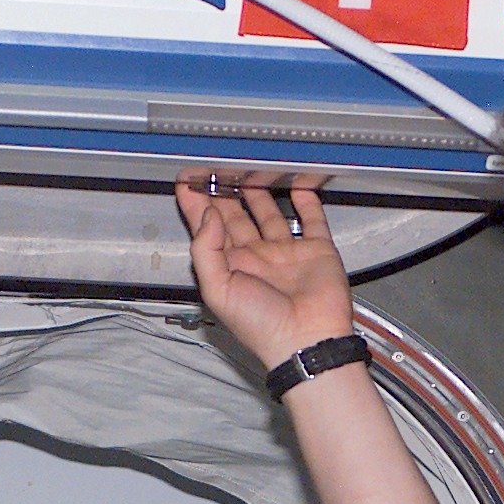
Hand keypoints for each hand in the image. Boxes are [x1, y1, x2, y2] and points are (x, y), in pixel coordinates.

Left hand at [176, 174, 356, 373]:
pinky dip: (306, 199)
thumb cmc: (261, 326)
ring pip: (269, 212)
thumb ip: (207, 250)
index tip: (187, 177)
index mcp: (230, 267)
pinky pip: (311, 219)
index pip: (207, 227)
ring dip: (259, 190)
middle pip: (236, 214)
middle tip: (216, 164)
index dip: (196, 203)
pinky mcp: (316, 250)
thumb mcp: (218, 290)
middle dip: (225, 190)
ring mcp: (285, 252)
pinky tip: (298, 181)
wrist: (307, 340)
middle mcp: (256, 257)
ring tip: (249, 165)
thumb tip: (209, 214)